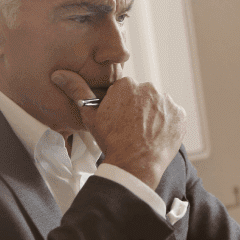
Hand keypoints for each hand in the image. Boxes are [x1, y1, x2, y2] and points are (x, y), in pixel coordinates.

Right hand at [51, 70, 185, 189]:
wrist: (134, 164)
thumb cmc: (111, 141)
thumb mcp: (90, 116)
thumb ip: (77, 91)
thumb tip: (58, 74)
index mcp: (127, 84)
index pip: (126, 91)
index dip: (122, 106)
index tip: (120, 120)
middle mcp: (149, 88)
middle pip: (144, 96)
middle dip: (139, 108)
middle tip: (132, 128)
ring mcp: (167, 101)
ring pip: (159, 105)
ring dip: (154, 115)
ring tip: (145, 134)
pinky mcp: (180, 114)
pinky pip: (174, 116)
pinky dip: (168, 124)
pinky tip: (157, 136)